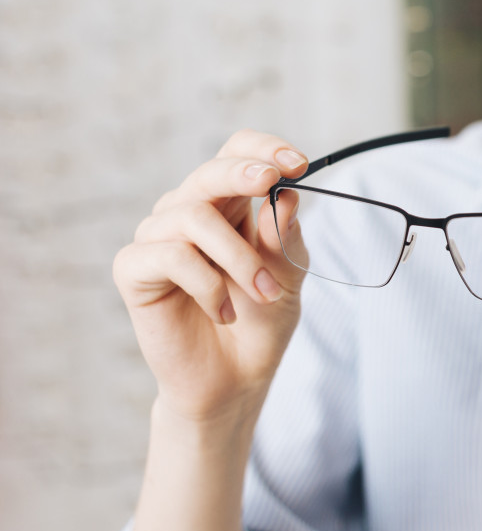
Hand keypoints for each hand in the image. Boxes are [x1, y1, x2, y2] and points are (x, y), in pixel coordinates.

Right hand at [113, 130, 310, 422]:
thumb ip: (286, 240)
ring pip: (194, 216)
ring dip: (240, 257)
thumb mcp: (288, 279)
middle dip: (244, 173)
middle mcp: (189, 214)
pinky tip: (224, 312)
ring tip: (264, 293)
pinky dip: (208, 284)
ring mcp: (158, 238)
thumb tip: (287, 196)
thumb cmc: (260, 326)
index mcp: (230, 207)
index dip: (264, 149)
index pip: (237, 153)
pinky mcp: (134, 268)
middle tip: (272, 181)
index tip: (299, 163)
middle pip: (210, 173)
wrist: (233, 381)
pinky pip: (171, 255)